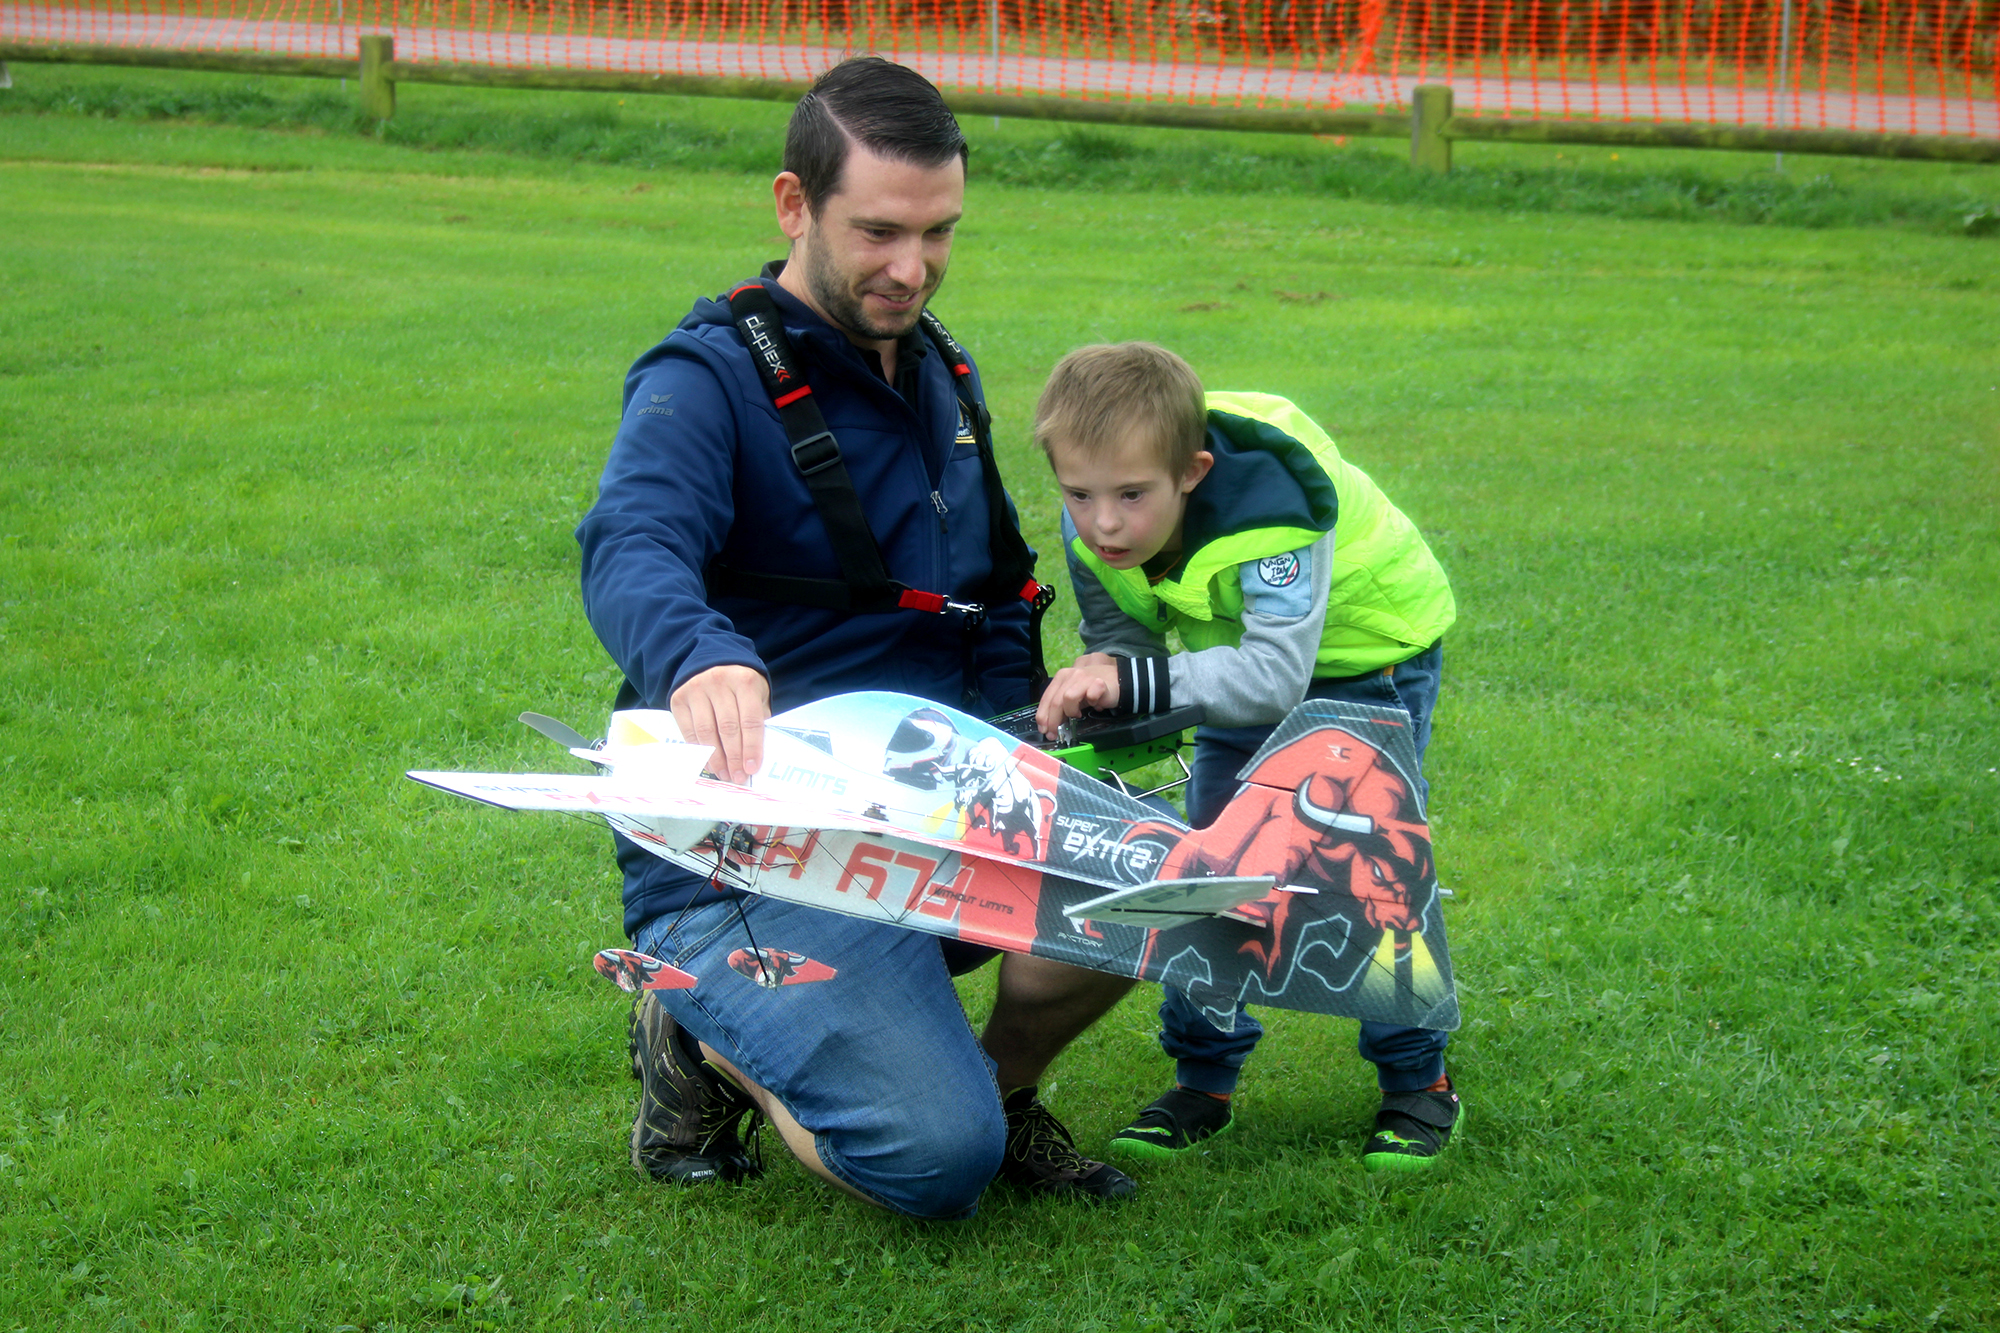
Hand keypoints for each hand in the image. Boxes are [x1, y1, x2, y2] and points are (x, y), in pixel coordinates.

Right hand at [670, 665, 769, 784]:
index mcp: (744, 681)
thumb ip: (758, 718)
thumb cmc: (739, 685)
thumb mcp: (757, 693)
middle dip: (734, 757)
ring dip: (716, 758)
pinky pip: (689, 731)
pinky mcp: (679, 698)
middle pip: (728, 728)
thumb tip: (756, 755)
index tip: (752, 768)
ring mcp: (696, 689)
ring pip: (707, 732)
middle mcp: (719, 682)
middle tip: (737, 777)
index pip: (750, 720)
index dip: (751, 747)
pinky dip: (699, 750)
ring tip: (724, 773)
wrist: (711, 662)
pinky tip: (708, 763)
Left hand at [1035, 653, 1119, 738]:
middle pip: (1056, 701)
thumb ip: (1061, 705)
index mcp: (1062, 677)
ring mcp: (1085, 677)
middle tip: (1055, 733)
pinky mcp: (1099, 682)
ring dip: (1071, 711)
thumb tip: (1049, 723)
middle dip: (1053, 720)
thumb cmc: (1093, 688)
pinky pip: (1090, 695)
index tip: (1043, 729)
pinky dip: (1091, 702)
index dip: (1043, 715)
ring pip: (1068, 697)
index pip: (1047, 697)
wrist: (1117, 679)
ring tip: (1078, 714)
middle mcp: (1071, 675)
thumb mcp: (1073, 694)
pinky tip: (1094, 705)